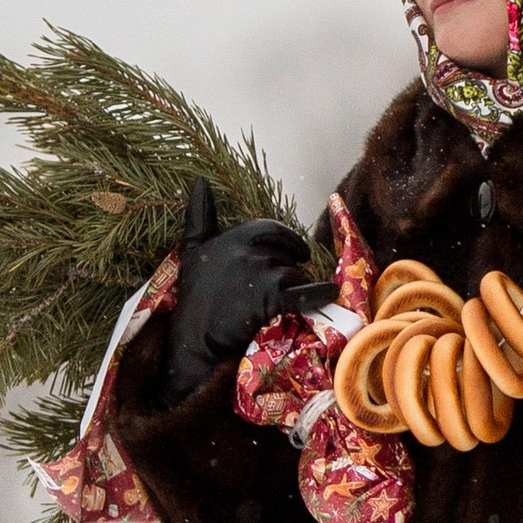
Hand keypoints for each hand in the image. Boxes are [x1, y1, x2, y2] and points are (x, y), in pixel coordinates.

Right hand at [157, 179, 332, 405]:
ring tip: (281, 302)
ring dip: (295, 286)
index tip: (295, 252)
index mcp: (228, 238)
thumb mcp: (192, 251)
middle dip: (290, 264)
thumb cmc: (195, 298)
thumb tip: (201, 181)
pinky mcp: (270, 298)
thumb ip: (199, 216)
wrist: (195, 341)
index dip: (285, 241)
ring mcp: (258, 273)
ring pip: (293, 273)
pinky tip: (330, 292)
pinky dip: (320, 293)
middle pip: (284, 252)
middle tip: (290, 279)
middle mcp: (243, 251)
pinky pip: (305, 292)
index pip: (269, 229)